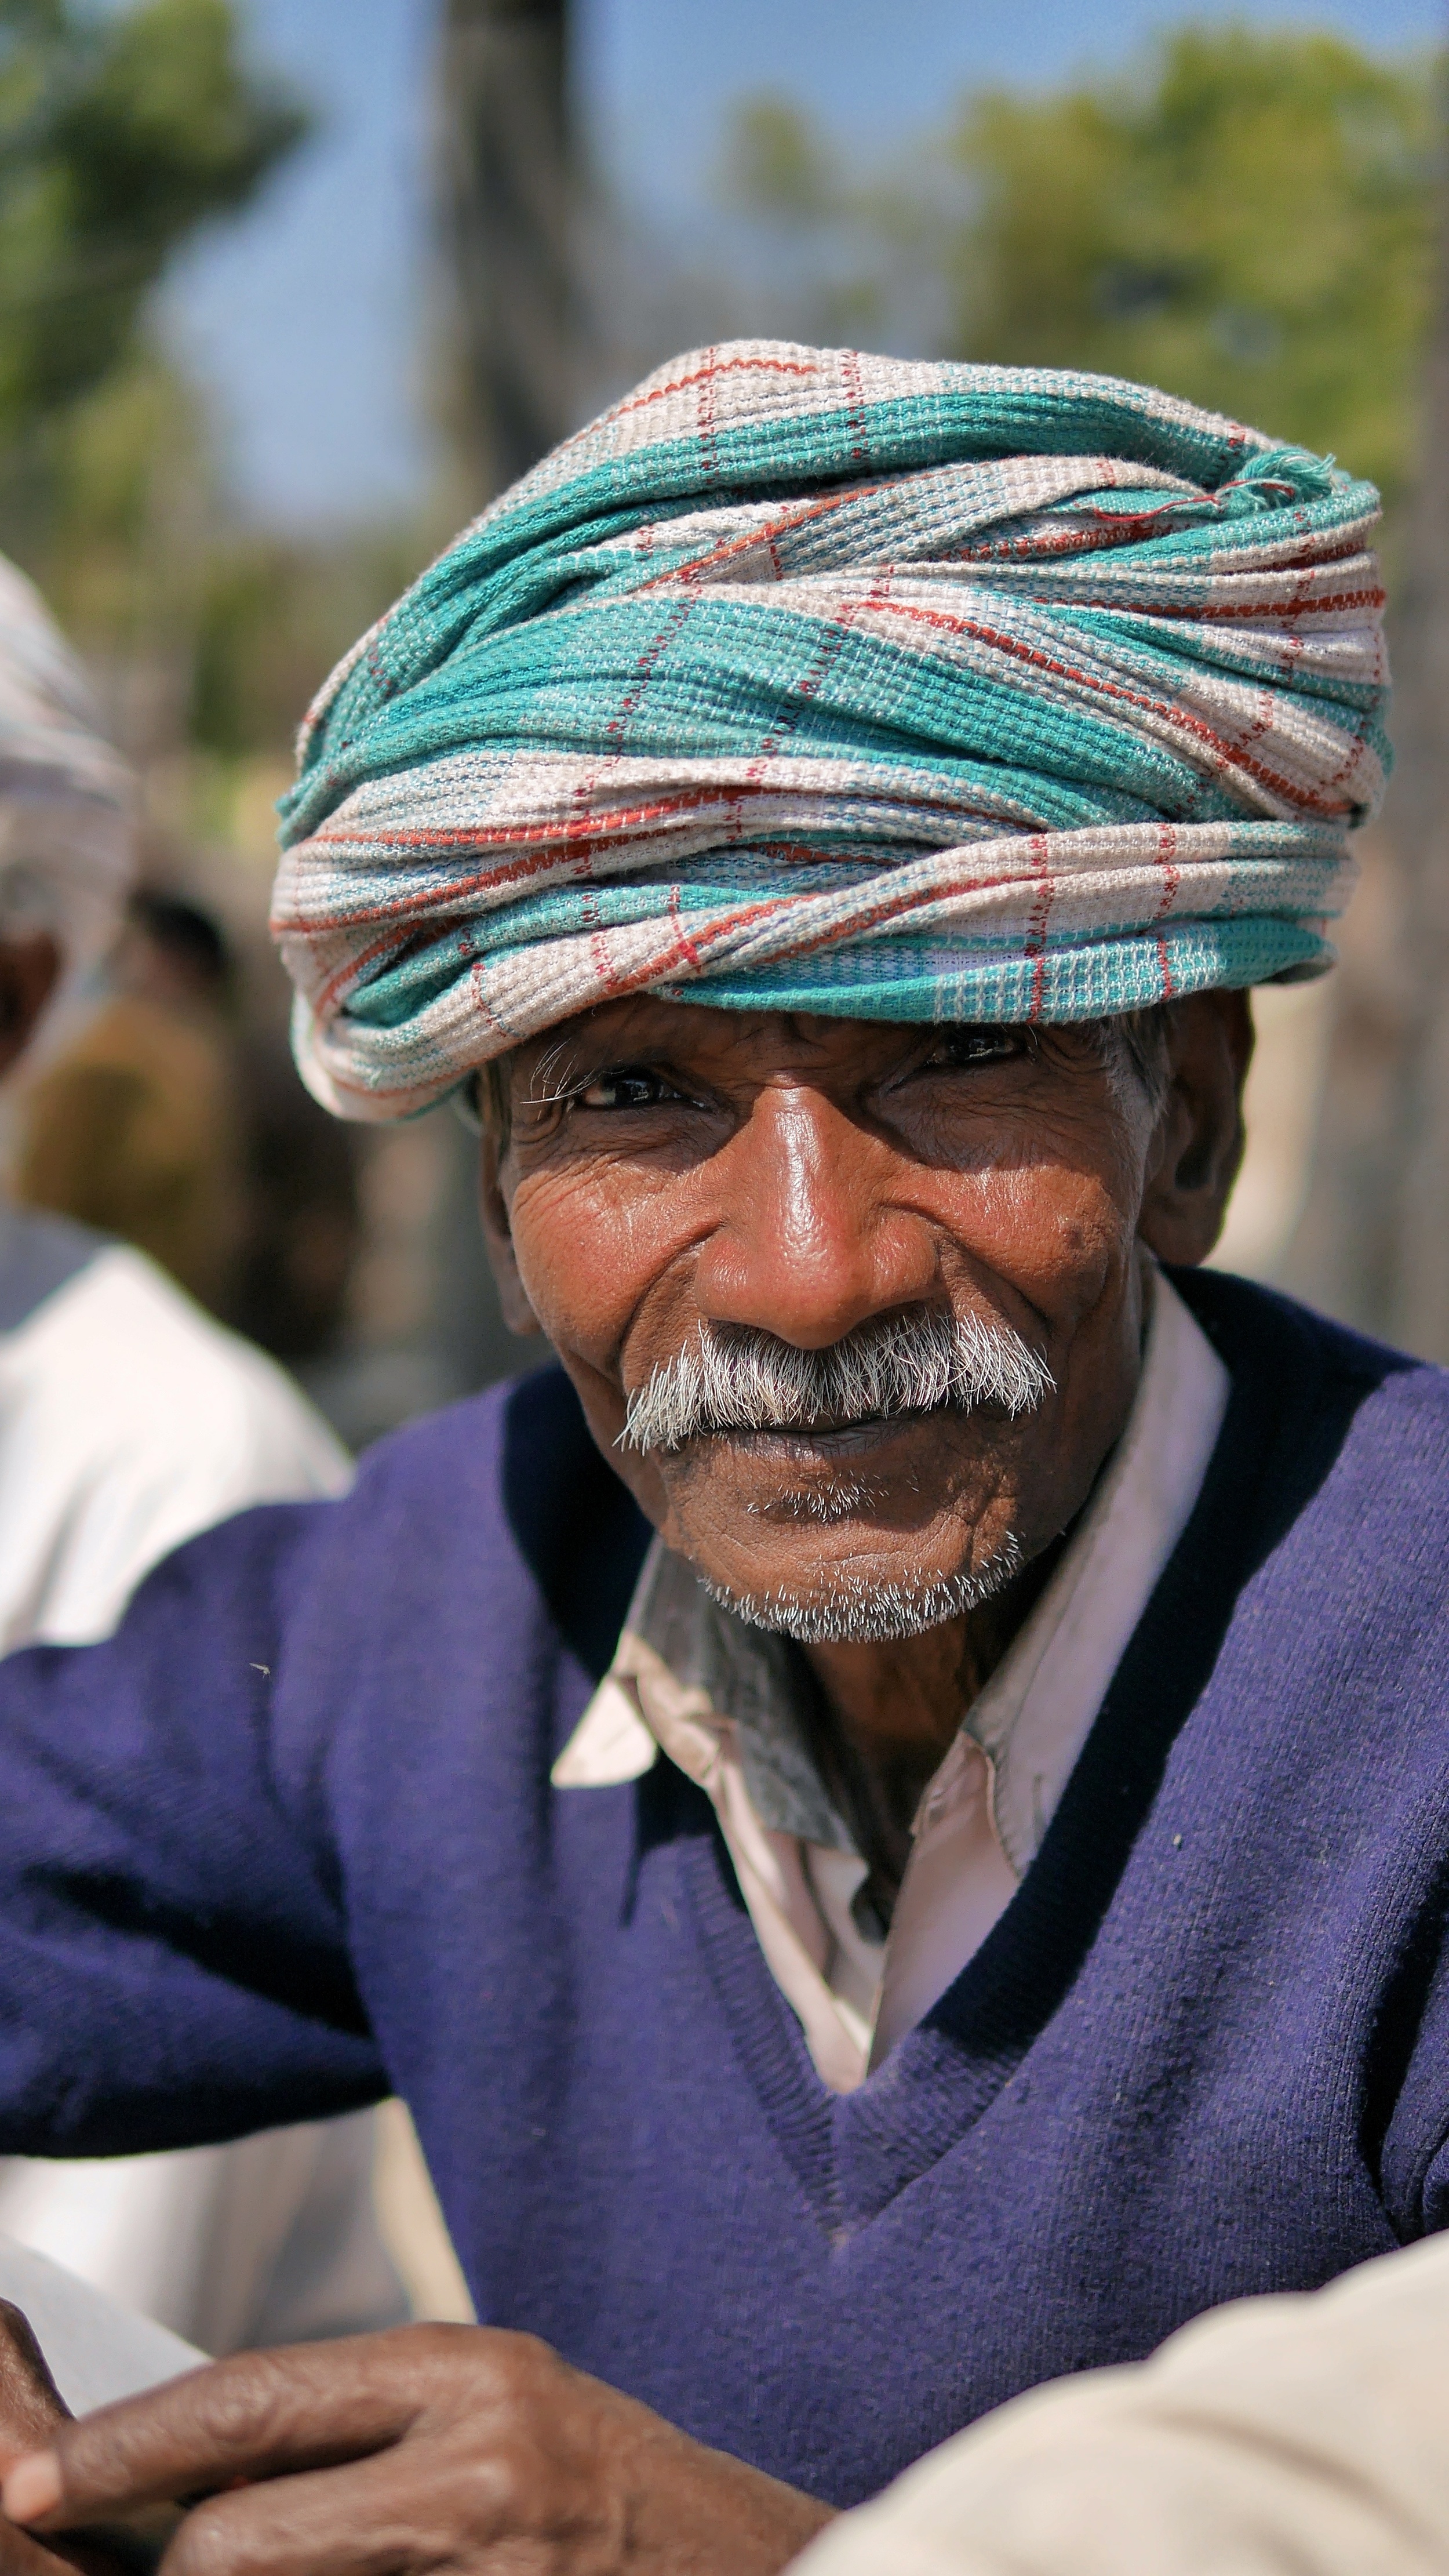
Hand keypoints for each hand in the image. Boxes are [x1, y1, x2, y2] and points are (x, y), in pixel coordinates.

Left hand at [1, 2322, 836, 2575]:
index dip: (129, 2446)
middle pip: (239, 2529)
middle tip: (87, 2541)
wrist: (762, 2574)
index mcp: (467, 2373)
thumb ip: (369, 2435)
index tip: (37, 2479)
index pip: (251, 2397)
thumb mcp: (497, 2420)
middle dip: (158, 2554)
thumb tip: (205, 2476)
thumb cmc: (614, 2498)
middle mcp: (478, 2460)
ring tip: (213, 2570)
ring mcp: (487, 2559)